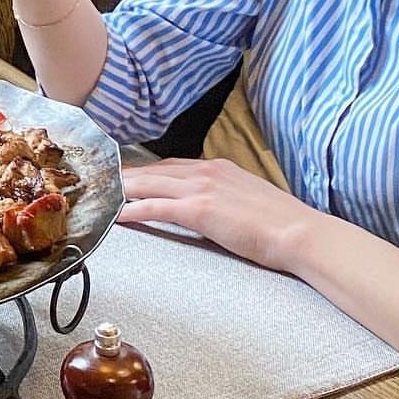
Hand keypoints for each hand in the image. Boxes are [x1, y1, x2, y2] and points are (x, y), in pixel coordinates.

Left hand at [118, 158, 319, 271]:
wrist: (300, 233)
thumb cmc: (281, 223)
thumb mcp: (248, 198)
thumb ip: (224, 196)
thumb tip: (212, 206)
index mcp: (217, 167)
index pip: (169, 166)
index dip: (144, 173)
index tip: (125, 178)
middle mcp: (205, 171)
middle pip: (152, 171)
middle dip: (123, 178)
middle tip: (100, 185)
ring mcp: (200, 188)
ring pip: (146, 185)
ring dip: (119, 192)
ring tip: (98, 199)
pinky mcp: (197, 210)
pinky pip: (153, 207)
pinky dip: (131, 210)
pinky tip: (115, 216)